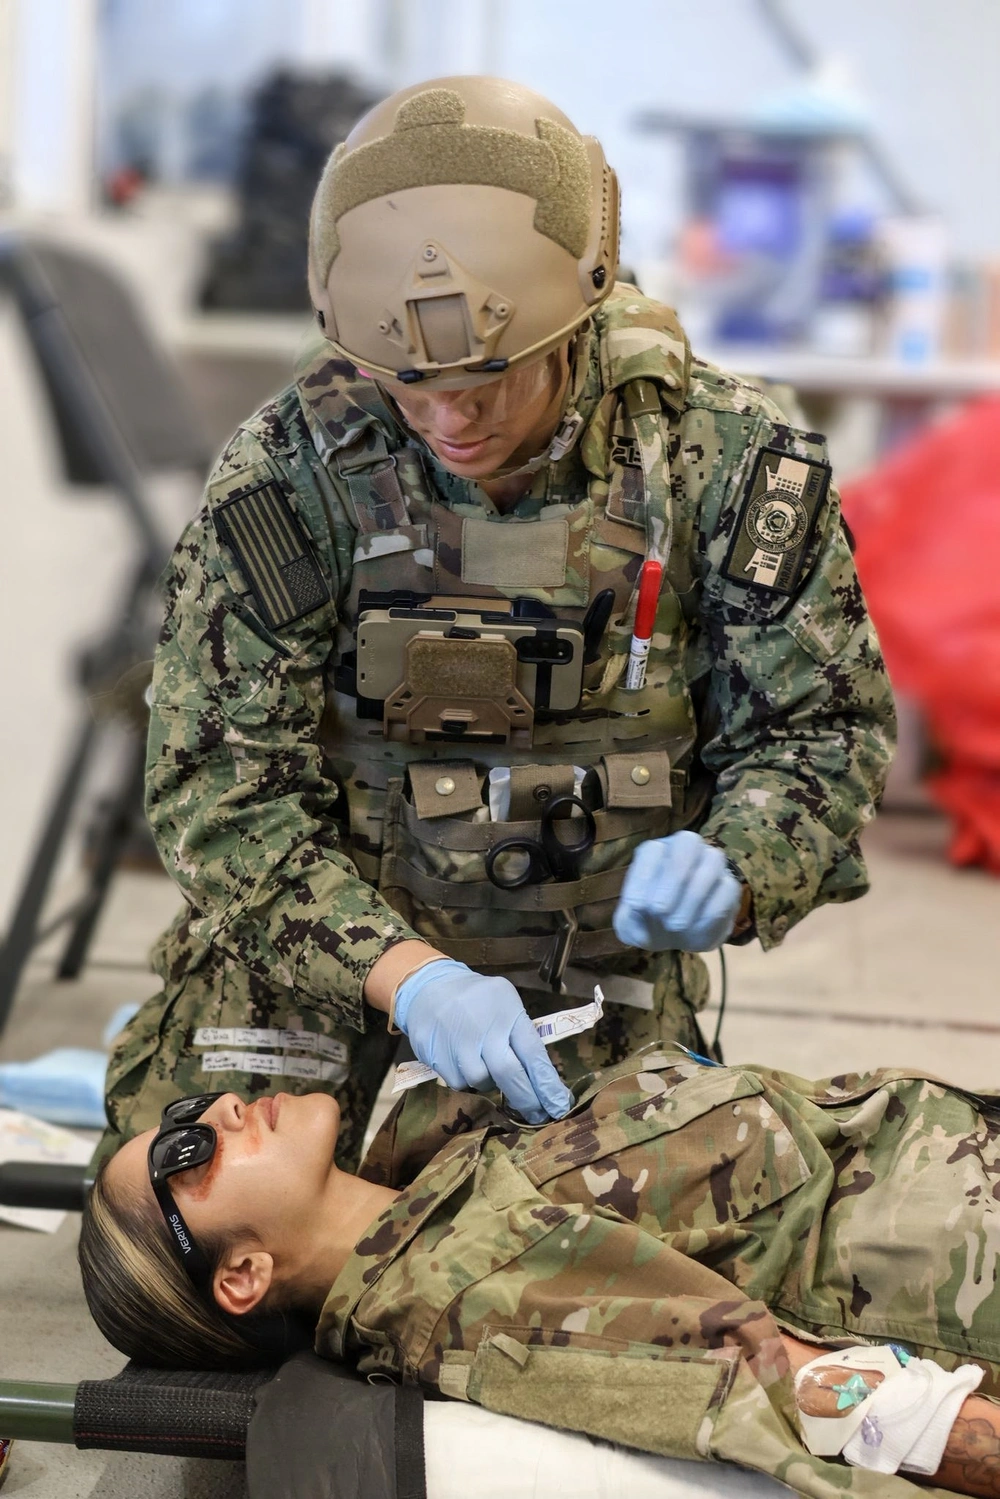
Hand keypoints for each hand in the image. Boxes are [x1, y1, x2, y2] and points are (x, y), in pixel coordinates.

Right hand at [393, 959, 572, 1124]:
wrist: (429, 986)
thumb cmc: (478, 999)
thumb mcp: (506, 1004)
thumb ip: (521, 1035)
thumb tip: (541, 1079)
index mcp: (508, 1011)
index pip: (533, 1053)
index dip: (547, 1084)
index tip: (560, 1106)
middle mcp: (483, 1027)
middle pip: (510, 1075)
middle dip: (526, 1100)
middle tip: (538, 1115)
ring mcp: (457, 1041)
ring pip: (482, 1082)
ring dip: (490, 1083)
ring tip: (486, 1064)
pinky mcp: (435, 1054)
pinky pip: (458, 1083)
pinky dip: (466, 1079)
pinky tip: (463, 1060)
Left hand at [613, 831, 741, 951]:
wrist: (672, 936)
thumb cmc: (646, 922)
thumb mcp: (630, 925)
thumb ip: (629, 917)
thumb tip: (641, 907)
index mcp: (655, 852)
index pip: (652, 850)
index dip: (643, 876)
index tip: (636, 906)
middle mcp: (685, 849)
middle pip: (687, 843)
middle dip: (672, 879)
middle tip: (659, 911)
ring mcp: (711, 864)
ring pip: (713, 859)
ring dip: (693, 895)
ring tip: (675, 925)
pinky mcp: (729, 886)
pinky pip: (729, 887)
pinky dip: (712, 910)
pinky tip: (695, 929)